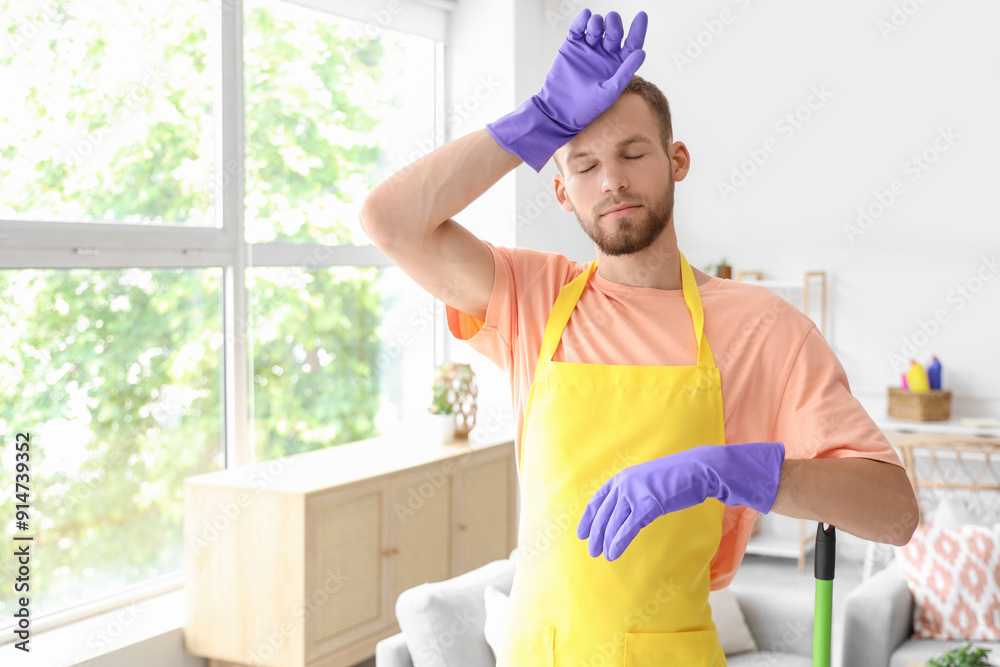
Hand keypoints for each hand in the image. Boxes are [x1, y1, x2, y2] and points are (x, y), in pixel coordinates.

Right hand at [486, 8, 647, 171]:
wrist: (559, 110)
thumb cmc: (586, 107)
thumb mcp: (610, 91)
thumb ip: (625, 71)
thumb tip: (641, 52)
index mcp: (618, 65)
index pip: (632, 43)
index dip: (638, 29)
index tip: (642, 15)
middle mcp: (605, 55)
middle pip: (615, 32)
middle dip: (614, 24)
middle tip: (610, 23)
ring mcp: (588, 49)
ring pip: (597, 27)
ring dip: (598, 22)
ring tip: (594, 26)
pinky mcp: (572, 46)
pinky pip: (578, 28)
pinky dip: (582, 19)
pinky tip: (586, 16)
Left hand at [576, 441, 784, 560]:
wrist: (696, 469)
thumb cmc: (676, 477)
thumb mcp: (648, 480)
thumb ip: (634, 492)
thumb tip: (626, 509)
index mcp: (622, 477)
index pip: (598, 500)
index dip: (589, 518)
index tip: (582, 532)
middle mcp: (624, 484)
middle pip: (603, 513)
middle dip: (595, 533)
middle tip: (591, 550)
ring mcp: (635, 494)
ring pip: (613, 523)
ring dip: (605, 541)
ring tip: (601, 555)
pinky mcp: (647, 505)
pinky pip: (627, 528)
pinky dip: (618, 542)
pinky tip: (613, 553)